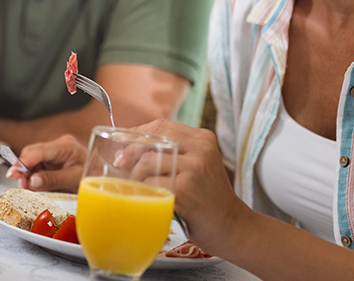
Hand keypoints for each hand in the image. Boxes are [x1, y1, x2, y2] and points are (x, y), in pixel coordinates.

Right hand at [9, 134, 86, 191]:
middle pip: (31, 153)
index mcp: (66, 146)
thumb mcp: (75, 180)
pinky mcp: (50, 161)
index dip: (23, 161)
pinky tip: (33, 186)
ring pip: (31, 161)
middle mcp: (57, 146)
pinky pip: (35, 167)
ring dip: (26, 175)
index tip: (13, 173)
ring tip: (27, 188)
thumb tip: (32, 181)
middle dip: (23, 169)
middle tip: (22, 185)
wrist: (102, 176)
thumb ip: (53, 180)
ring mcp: (53, 153)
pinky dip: (32, 177)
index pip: (39, 151)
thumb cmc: (93, 175)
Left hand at [133, 120, 249, 251]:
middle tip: (121, 164)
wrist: (232, 227)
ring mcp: (193, 167)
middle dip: (131, 151)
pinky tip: (148, 199)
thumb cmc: (207, 200)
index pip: (161, 125)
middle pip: (152, 138)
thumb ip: (172, 153)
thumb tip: (127, 150)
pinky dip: (144, 192)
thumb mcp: (197, 167)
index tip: (124, 147)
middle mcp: (200, 148)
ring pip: (147, 162)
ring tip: (139, 187)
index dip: (137, 134)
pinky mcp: (185, 188)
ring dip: (136, 176)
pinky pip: (151, 184)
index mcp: (202, 139)